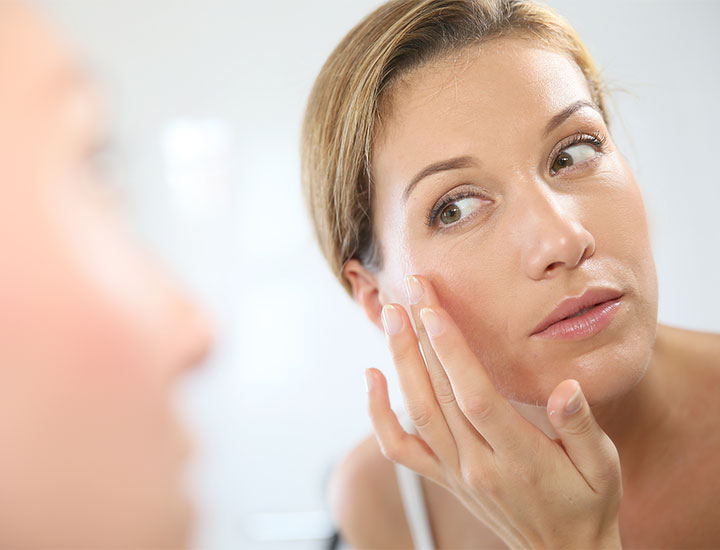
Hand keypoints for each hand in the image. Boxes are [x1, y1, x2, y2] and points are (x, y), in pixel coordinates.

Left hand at [366, 275, 622, 548]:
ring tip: (392, 316)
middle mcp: (477, 465)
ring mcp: (455, 472)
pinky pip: (399, 448)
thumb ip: (583, 428)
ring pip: (417, 412)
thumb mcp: (604, 468)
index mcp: (519, 458)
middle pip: (439, 394)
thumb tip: (566, 389)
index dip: (451, 351)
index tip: (434, 309)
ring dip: (400, 361)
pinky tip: (371, 377)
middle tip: (411, 289)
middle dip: (421, 337)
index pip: (475, 396)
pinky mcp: (443, 477)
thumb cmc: (588, 504)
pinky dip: (378, 414)